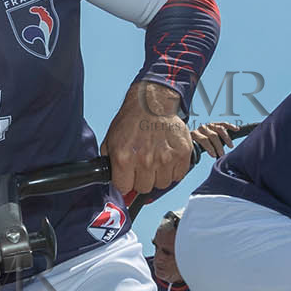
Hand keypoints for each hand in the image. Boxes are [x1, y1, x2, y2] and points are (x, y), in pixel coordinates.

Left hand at [101, 81, 191, 196]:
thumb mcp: (111, 140)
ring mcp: (165, 158)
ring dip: (159, 175)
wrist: (151, 102)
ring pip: (162, 184)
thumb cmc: (131, 120)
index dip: (126, 182)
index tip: (128, 176)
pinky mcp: (182, 154)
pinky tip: (168, 158)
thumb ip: (109, 163)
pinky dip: (174, 170)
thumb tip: (111, 180)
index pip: (124, 188)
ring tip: (156, 159)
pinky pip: (178, 176)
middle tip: (143, 165)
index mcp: (124, 158)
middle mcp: (145, 161)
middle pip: (144, 188)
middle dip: (142, 179)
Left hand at [191, 121, 237, 159]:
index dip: (209, 148)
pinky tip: (237, 129)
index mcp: (194, 134)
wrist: (189, 136)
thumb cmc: (192, 146)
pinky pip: (223, 124)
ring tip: (230, 146)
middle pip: (213, 135)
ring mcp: (209, 125)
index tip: (214, 155)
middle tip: (222, 154)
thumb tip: (193, 163)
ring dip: (226, 138)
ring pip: (219, 129)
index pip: (203, 140)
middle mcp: (202, 128)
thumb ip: (193, 154)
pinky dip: (230, 126)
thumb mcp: (191, 150)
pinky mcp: (214, 124)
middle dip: (218, 146)